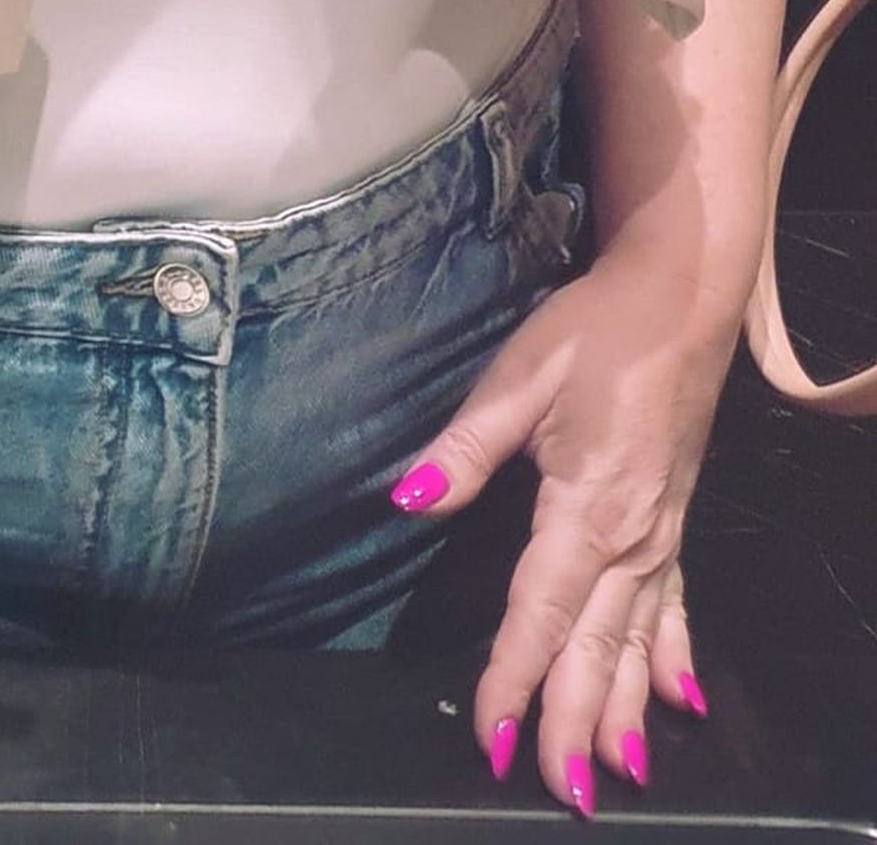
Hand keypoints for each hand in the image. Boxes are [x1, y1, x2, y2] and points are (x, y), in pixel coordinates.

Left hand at [389, 243, 736, 814]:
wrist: (678, 296)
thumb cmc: (593, 331)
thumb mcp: (516, 378)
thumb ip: (463, 450)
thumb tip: (406, 503)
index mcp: (586, 508)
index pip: (540, 612)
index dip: (513, 677)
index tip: (493, 735)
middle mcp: (632, 538)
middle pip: (595, 647)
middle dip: (573, 722)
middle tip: (555, 791)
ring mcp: (662, 534)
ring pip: (639, 643)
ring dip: (622, 710)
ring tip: (611, 776)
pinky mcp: (674, 519)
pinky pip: (677, 606)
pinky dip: (675, 659)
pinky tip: (680, 702)